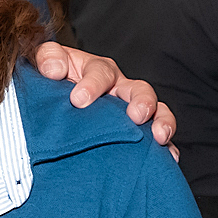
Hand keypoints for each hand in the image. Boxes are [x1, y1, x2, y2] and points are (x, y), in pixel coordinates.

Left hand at [33, 42, 176, 146]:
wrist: (55, 102)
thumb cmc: (55, 79)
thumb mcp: (48, 62)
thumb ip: (48, 57)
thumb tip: (54, 70)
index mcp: (98, 71)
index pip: (101, 73)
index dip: (92, 85)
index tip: (78, 100)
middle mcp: (120, 89)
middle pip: (140, 90)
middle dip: (141, 102)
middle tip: (135, 116)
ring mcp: (132, 111)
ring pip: (157, 112)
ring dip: (162, 122)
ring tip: (159, 137)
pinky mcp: (137, 134)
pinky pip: (157, 140)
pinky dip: (166, 149)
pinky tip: (169, 160)